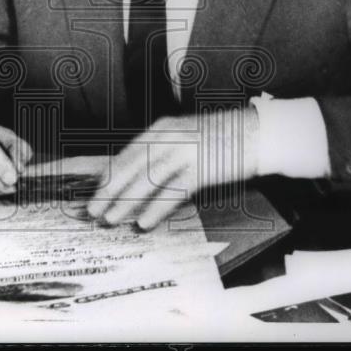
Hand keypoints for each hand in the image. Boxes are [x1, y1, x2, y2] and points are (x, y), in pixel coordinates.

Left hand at [86, 107, 259, 229]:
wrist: (257, 133)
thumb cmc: (221, 138)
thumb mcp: (184, 137)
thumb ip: (161, 152)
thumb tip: (136, 178)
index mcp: (162, 129)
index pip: (127, 154)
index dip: (108, 176)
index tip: (94, 192)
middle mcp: (169, 137)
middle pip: (130, 167)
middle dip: (109, 191)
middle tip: (93, 210)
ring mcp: (185, 151)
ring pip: (147, 179)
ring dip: (126, 202)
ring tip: (111, 219)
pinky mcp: (202, 168)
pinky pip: (173, 192)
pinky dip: (157, 208)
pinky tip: (145, 222)